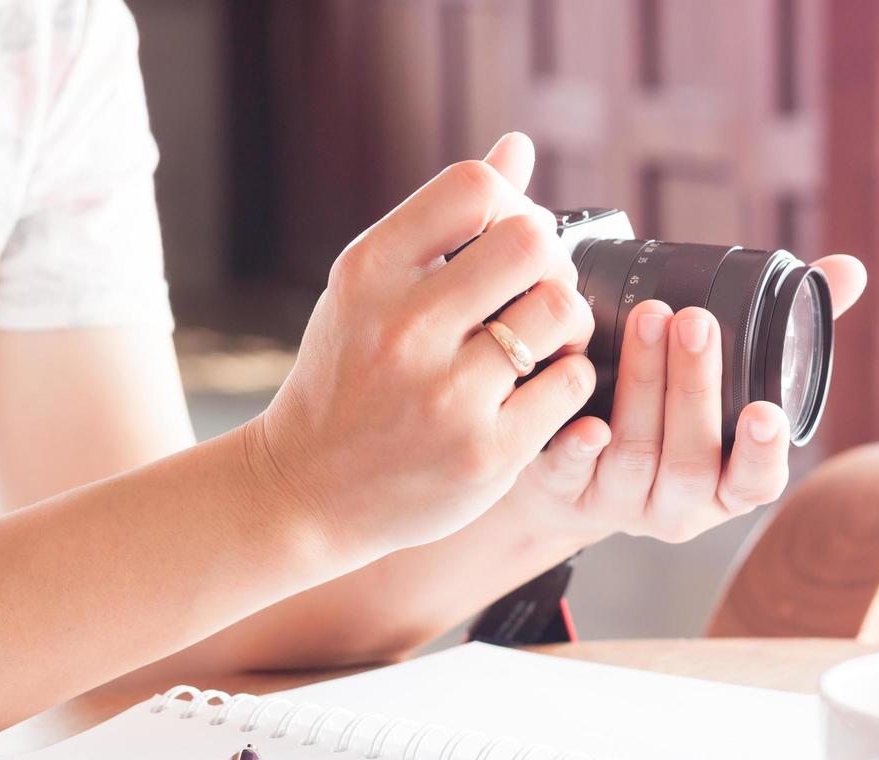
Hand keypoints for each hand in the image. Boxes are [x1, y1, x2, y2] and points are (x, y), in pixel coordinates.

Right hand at [252, 135, 594, 563]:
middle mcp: (403, 329)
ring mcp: (445, 396)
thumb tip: (517, 148)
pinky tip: (539, 390)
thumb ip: (444, 223)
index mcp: (369, 274)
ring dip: (570, 320)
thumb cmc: (346, 378)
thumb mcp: (370, 291)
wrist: (306, 492)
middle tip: (537, 290)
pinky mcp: (486, 454)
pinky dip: (569, 379)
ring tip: (546, 340)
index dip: (513, 202)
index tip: (508, 238)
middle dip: (550, 259)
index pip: (474, 188)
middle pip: (531, 242)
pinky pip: (572, 384)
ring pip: (561, 310)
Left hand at [504, 256, 866, 545]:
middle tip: (693, 320)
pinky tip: (587, 420)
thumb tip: (847, 271)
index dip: (762, 452)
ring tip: (648, 318)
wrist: (574, 478)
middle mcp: (679, 505)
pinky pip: (572, 478)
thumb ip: (786, 334)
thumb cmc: (671, 419)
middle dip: (694, 389)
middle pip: (691, 460)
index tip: (765, 411)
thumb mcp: (730, 387)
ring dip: (643, 385)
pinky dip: (580, 449)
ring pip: (636, 455)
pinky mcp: (567, 495)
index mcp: (727, 486)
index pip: (755, 482)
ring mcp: (622, 503)